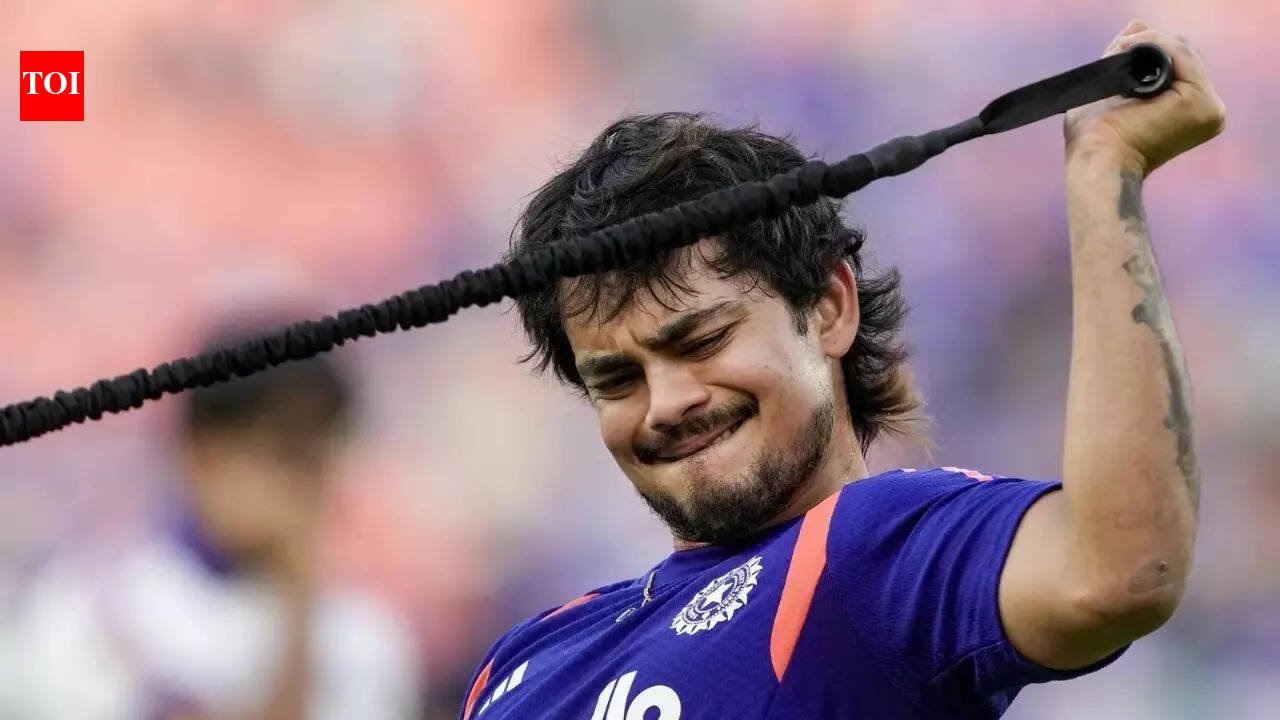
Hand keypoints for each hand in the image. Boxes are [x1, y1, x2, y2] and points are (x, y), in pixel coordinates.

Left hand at [1064, 20, 1225, 177]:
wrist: (1097, 160)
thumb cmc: (1095, 138)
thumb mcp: (1110, 90)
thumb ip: (1127, 59)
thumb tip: (1138, 25)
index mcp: (1192, 112)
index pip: (1179, 65)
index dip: (1150, 50)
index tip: (1119, 47)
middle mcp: (1208, 111)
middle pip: (1183, 57)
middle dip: (1148, 45)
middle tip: (1116, 47)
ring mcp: (1208, 108)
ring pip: (1181, 52)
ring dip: (1148, 43)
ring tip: (1119, 49)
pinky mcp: (1200, 103)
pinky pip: (1180, 53)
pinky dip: (1154, 43)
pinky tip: (1130, 46)